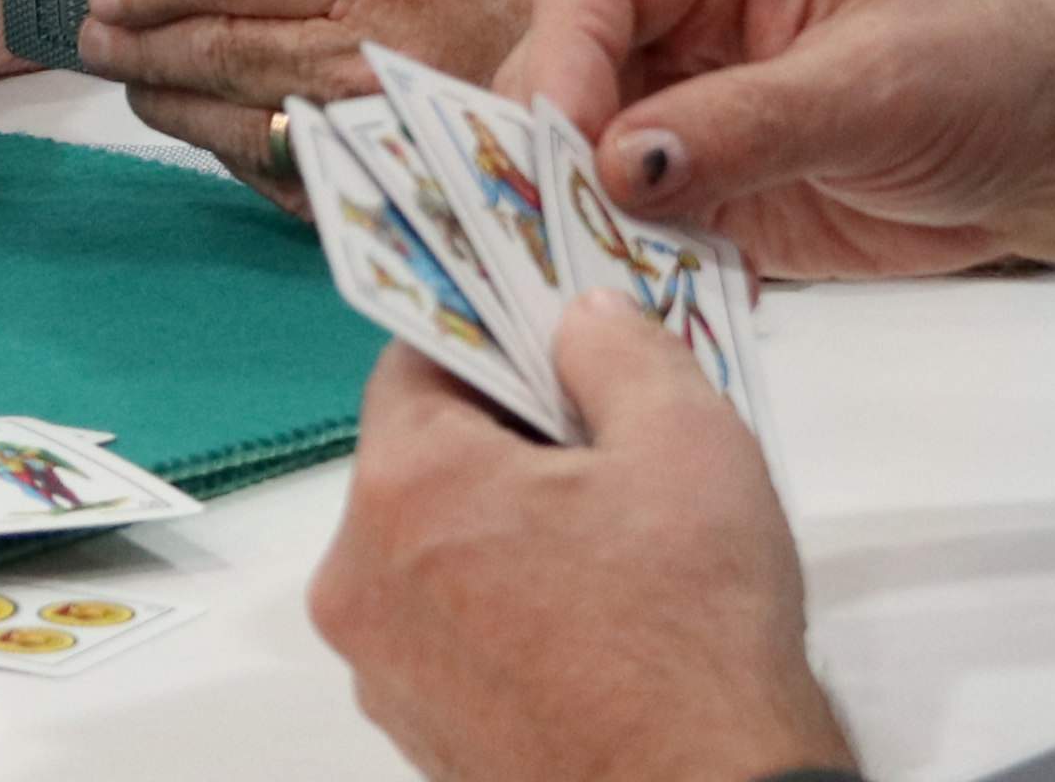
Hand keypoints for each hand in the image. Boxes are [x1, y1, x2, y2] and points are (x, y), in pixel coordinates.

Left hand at [83, 0, 593, 200]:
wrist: (651, 66)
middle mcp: (380, 49)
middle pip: (219, 48)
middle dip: (140, 42)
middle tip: (94, 33)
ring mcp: (389, 129)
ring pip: (239, 122)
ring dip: (170, 102)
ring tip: (132, 80)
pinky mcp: (404, 188)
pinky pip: (291, 179)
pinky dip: (235, 157)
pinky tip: (209, 133)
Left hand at [316, 306, 848, 781]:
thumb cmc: (691, 634)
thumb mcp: (689, 441)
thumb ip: (622, 351)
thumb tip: (582, 320)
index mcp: (406, 491)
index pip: (419, 359)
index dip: (497, 337)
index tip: (557, 342)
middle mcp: (362, 584)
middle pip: (423, 460)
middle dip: (510, 439)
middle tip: (607, 443)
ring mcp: (385, 672)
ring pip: (435, 549)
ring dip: (507, 526)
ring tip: (614, 539)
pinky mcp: (421, 734)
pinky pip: (449, 629)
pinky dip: (505, 605)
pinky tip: (595, 616)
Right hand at [502, 0, 1054, 283]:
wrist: (1049, 150)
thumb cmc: (982, 70)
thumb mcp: (872, 88)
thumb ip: (748, 123)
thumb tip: (624, 165)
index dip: (563, 60)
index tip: (560, 146)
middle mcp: (678, 14)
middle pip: (562, 68)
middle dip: (547, 150)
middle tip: (549, 232)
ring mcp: (680, 103)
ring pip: (577, 156)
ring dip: (575, 220)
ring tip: (583, 283)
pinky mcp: (697, 187)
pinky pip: (626, 226)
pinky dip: (623, 265)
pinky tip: (639, 306)